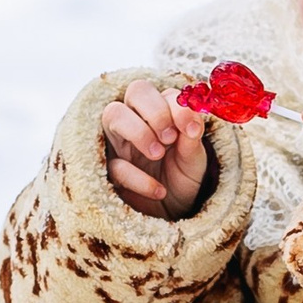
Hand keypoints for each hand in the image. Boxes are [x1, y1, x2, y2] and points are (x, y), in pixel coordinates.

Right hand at [102, 80, 209, 215]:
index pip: (163, 92)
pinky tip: (159, 191)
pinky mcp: (108, 168)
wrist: (172, 211)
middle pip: (136, 90)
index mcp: (161, 113)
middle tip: (169, 138)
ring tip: (158, 155)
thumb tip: (192, 120)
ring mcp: (119, 142)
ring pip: (113, 114)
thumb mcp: (194, 160)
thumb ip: (192, 139)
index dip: (177, 106)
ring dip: (138, 131)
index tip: (191, 128)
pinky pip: (114, 164)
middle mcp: (137, 119)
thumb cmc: (182, 178)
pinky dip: (138, 178)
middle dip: (155, 111)